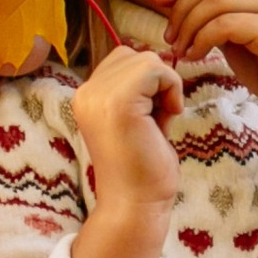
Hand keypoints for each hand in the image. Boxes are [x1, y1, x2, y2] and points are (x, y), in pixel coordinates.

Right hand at [69, 46, 184, 257]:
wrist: (136, 203)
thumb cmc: (145, 167)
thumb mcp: (140, 117)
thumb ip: (142, 90)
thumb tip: (164, 60)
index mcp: (87, 96)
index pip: (121, 60)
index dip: (148, 81)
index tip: (152, 114)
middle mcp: (86, 92)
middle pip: (134, 54)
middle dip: (157, 81)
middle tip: (159, 117)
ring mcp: (98, 96)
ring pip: (146, 59)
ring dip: (166, 85)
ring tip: (162, 118)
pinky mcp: (118, 102)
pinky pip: (155, 69)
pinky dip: (172, 87)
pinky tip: (170, 116)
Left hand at [161, 0, 257, 197]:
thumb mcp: (242, 40)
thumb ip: (219, 19)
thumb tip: (181, 7)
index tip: (157, 1)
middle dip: (181, 8)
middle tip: (169, 36)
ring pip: (215, 2)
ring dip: (189, 26)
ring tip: (181, 51)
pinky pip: (224, 24)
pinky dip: (202, 39)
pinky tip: (196, 57)